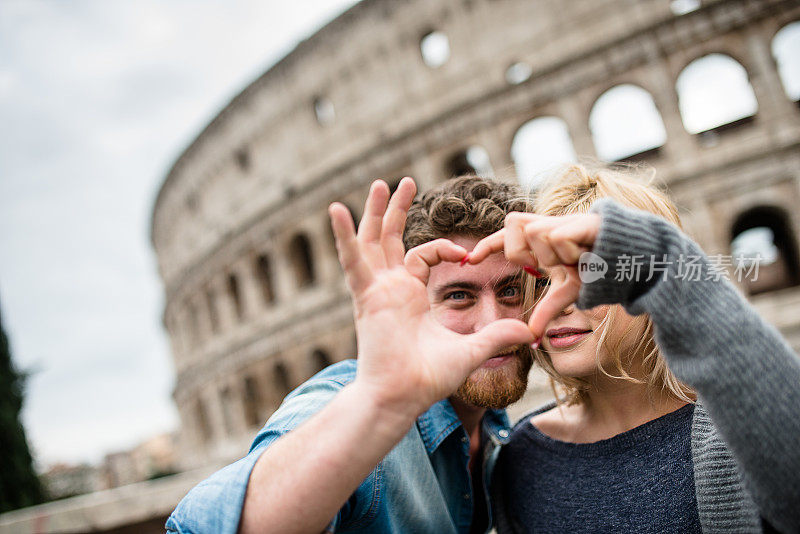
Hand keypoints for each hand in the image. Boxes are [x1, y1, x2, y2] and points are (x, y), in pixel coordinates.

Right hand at [329, 178, 532, 417]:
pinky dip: (343, 236)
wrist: (402, 397)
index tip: (468, 254)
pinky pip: (353, 260)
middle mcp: (391, 287)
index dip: (445, 247)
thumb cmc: (428, 378)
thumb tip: (532, 333)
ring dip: (376, 212)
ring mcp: (376, 289)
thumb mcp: (471, 349)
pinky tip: (336, 210)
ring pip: (373, 241)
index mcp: (411, 295)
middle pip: (391, 238)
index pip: (424, 254)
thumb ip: (498, 335)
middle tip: (403, 181)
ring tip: (380, 183)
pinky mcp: (366, 296)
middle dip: (397, 209)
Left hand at [469, 212, 600, 340]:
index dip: (487, 245)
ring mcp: (564, 220)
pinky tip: (583, 255)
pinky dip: (566, 250)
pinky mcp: (581, 219)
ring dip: (551, 255)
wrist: (634, 259)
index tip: (468, 261)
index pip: (506, 236)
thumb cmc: (599, 271)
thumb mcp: (567, 292)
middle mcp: (549, 224)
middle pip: (514, 230)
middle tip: (548, 268)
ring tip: (574, 260)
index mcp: (541, 239)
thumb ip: (547, 311)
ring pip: (535, 233)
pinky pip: (556, 236)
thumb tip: (531, 340)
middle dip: (525, 254)